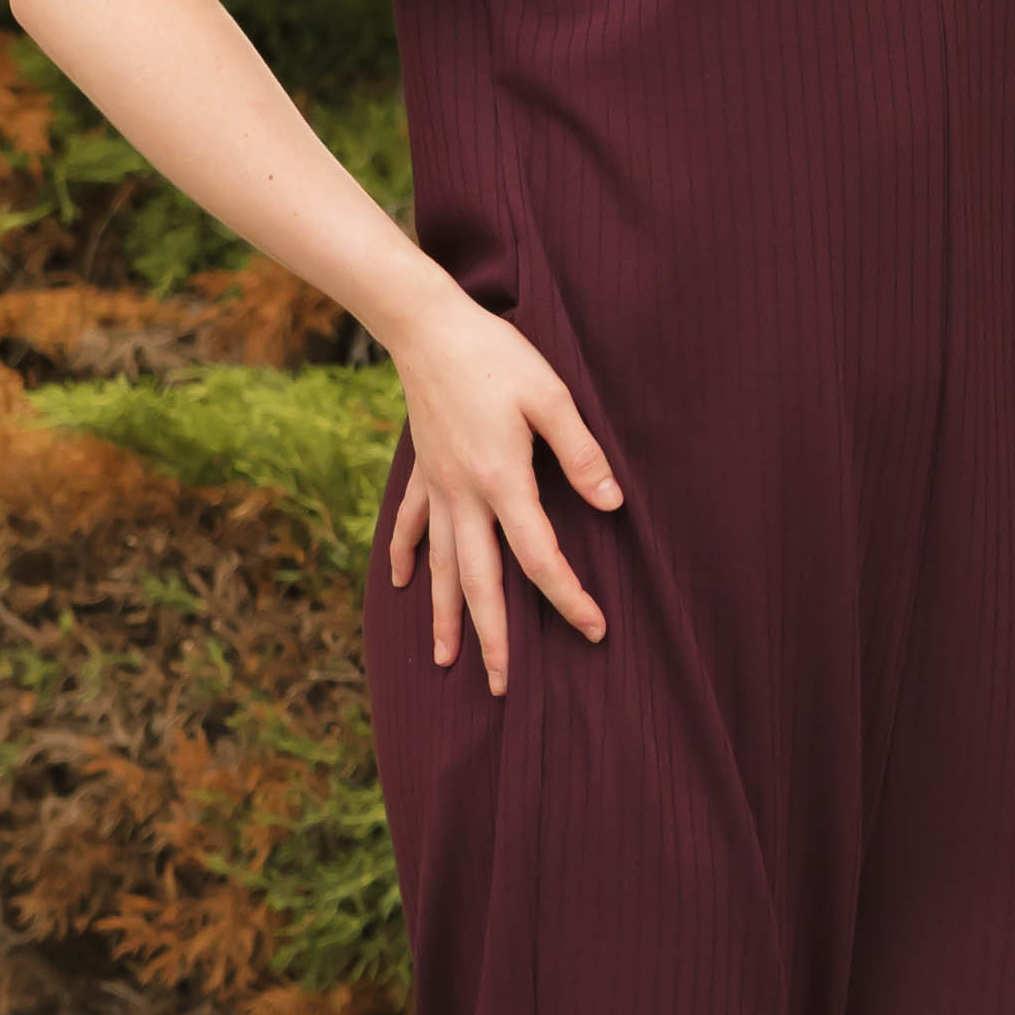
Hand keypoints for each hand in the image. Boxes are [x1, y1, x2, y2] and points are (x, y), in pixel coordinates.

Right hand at [381, 287, 620, 687]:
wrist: (426, 326)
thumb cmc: (497, 356)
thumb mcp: (552, 397)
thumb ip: (582, 454)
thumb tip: (612, 504)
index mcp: (503, 482)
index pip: (539, 558)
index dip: (568, 598)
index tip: (594, 629)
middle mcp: (465, 496)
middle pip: (481, 583)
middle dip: (493, 639)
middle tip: (501, 687)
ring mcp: (438, 487)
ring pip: (442, 567)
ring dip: (445, 616)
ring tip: (446, 662)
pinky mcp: (422, 470)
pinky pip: (412, 525)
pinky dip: (406, 557)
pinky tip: (402, 586)